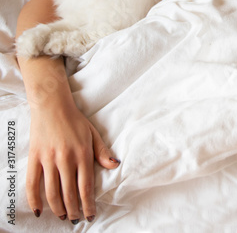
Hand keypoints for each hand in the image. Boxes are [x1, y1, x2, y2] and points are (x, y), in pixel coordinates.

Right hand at [27, 103, 118, 223]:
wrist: (52, 105)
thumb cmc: (75, 120)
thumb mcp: (93, 134)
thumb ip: (102, 152)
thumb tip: (115, 166)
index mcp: (82, 153)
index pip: (86, 186)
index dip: (88, 204)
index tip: (90, 215)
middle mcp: (66, 158)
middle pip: (69, 193)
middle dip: (74, 210)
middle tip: (76, 219)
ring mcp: (49, 159)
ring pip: (52, 192)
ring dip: (58, 208)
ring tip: (63, 216)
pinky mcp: (34, 158)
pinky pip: (32, 184)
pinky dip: (34, 200)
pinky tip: (39, 211)